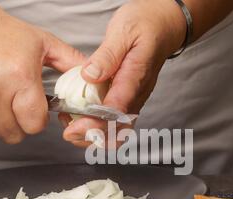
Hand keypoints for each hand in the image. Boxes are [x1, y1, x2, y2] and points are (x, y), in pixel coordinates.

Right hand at [0, 0, 84, 143]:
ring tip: (3, 102)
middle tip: (20, 109)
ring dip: (1, 123)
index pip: (34, 124)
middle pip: (13, 134)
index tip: (37, 112)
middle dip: (21, 125)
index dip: (39, 121)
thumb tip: (91, 77)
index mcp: (19, 77)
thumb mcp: (42, 42)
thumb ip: (70, 62)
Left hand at [60, 0, 185, 146]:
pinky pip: (115, 121)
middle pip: (117, 131)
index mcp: (134, 79)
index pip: (115, 112)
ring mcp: (133, 99)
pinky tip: (79, 116)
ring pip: (116, 131)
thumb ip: (107, 55)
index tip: (74, 128)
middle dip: (92, 137)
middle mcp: (136, 95)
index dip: (94, 124)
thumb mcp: (123, 31)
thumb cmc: (145, 25)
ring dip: (93, 135)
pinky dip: (96, 126)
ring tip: (70, 124)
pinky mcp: (128, 99)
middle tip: (68, 131)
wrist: (164, 25)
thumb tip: (90, 76)